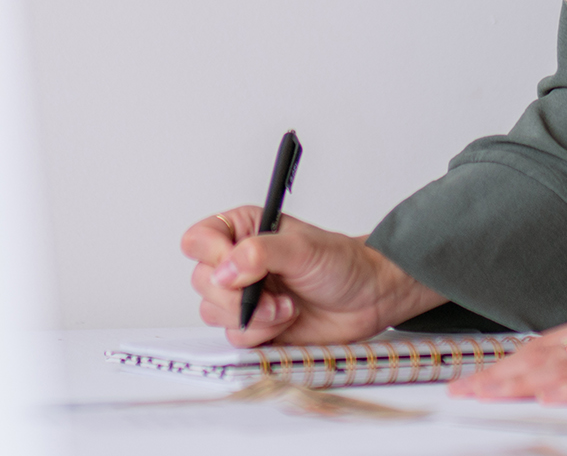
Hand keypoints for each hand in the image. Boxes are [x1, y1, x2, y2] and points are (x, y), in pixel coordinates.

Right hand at [180, 208, 442, 346]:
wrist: (367, 298)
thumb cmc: (341, 263)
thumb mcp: (302, 247)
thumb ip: (260, 253)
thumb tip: (225, 269)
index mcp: (243, 230)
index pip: (199, 240)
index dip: (211, 255)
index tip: (236, 266)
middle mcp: (237, 263)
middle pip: (202, 281)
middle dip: (236, 295)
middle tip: (271, 294)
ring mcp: (244, 297)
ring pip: (214, 313)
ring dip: (253, 316)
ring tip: (286, 308)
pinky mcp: (254, 326)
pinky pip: (235, 337)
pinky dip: (261, 333)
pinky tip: (287, 321)